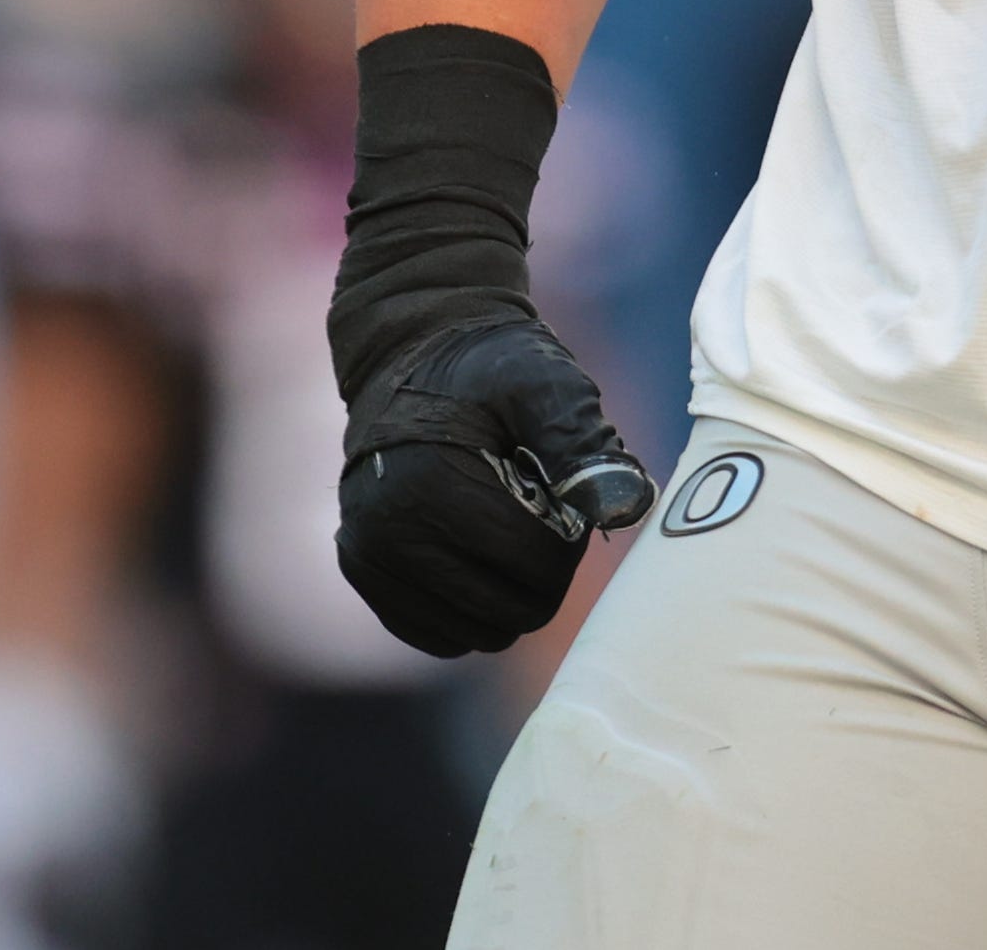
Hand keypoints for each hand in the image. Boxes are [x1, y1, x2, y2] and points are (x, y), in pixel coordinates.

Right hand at [334, 310, 654, 657]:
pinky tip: (476, 558)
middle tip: (540, 517)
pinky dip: (468, 611)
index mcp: (434, 486)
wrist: (412, 352)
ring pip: (474, 634)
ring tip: (504, 530)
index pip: (536, 566)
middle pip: (509, 611)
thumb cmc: (489, 367)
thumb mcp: (544, 381)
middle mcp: (389, 532)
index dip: (571, 540)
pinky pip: (434, 634)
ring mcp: (368, 557)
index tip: (564, 497)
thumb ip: (584, 441)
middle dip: (543, 573)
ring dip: (506, 594)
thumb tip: (625, 505)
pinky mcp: (361, 570)